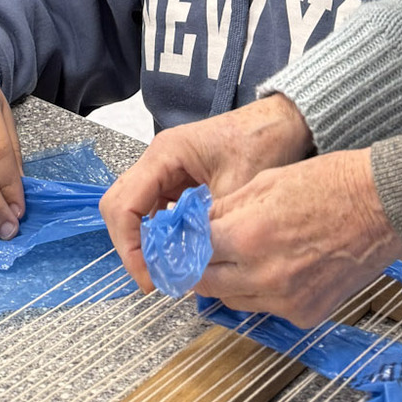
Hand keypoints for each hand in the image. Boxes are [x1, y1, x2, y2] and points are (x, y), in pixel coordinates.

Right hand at [101, 94, 313, 291]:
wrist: (282, 124)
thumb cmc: (260, 143)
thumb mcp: (236, 188)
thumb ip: (208, 225)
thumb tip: (190, 265)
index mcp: (165, 154)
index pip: (124, 204)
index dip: (129, 245)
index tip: (149, 276)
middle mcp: (158, 160)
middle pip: (119, 206)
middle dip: (130, 246)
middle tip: (153, 278)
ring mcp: (165, 170)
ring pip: (133, 209)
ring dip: (141, 241)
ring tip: (164, 270)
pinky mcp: (177, 180)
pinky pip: (154, 210)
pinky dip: (157, 234)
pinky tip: (175, 253)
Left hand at [198, 149, 401, 325]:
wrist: (380, 206)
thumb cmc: (328, 184)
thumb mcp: (264, 182)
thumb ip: (225, 209)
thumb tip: (198, 223)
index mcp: (249, 236)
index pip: (194, 252)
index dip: (183, 245)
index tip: (178, 241)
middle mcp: (264, 276)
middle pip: (207, 284)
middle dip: (197, 267)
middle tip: (196, 253)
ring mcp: (287, 302)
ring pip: (235, 301)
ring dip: (227, 281)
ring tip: (235, 257)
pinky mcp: (307, 315)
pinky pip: (268, 309)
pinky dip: (261, 292)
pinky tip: (271, 268)